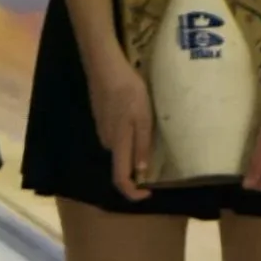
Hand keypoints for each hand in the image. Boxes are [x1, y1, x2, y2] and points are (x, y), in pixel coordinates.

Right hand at [89, 50, 154, 201]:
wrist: (105, 67)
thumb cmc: (128, 91)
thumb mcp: (143, 118)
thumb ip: (142, 145)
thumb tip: (141, 172)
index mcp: (119, 143)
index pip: (121, 179)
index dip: (133, 193)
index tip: (149, 193)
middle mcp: (107, 142)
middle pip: (121, 163)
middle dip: (138, 166)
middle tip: (160, 153)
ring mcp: (101, 129)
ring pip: (120, 148)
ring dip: (134, 148)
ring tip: (151, 131)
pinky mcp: (100, 118)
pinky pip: (115, 136)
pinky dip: (128, 135)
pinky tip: (137, 117)